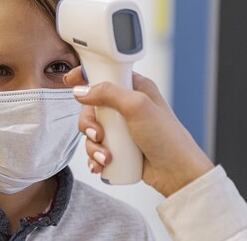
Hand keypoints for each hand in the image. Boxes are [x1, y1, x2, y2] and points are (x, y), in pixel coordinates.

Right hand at [63, 67, 213, 196]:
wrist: (176, 172)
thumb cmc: (167, 137)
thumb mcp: (138, 106)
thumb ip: (108, 93)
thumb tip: (82, 91)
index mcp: (134, 88)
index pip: (104, 74)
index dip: (86, 76)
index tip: (70, 81)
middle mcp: (126, 106)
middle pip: (91, 106)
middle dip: (89, 124)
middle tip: (97, 134)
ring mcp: (121, 127)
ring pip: (91, 130)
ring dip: (93, 146)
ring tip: (105, 156)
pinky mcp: (118, 146)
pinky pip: (96, 148)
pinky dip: (95, 157)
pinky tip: (101, 164)